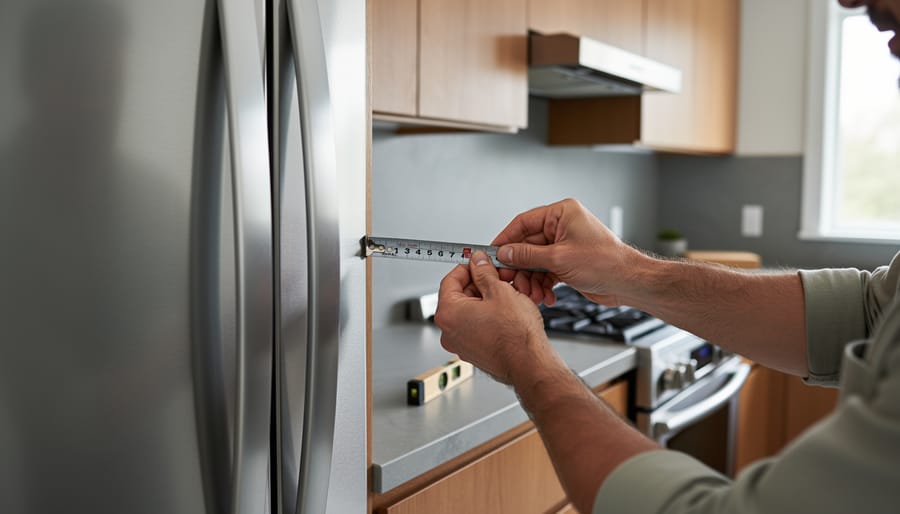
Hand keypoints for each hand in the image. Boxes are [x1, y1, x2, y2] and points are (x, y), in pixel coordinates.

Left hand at [434, 251, 561, 385]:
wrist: (529, 364)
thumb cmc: (515, 335)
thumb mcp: (500, 291)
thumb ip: (484, 272)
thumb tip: (478, 262)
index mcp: (448, 313)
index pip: (450, 280)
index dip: (467, 267)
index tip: (479, 263)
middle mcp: (448, 331)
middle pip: (459, 296)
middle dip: (479, 285)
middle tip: (498, 278)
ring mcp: (460, 344)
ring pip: (470, 312)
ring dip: (486, 300)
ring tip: (506, 296)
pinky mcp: (473, 352)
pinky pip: (476, 327)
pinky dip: (488, 316)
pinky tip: (506, 312)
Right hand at [492, 198, 643, 305]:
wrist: (628, 283)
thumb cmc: (606, 263)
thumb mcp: (559, 259)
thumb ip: (527, 255)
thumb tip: (505, 253)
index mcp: (562, 213)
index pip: (523, 223)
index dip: (505, 239)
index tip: (492, 253)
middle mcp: (563, 226)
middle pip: (527, 245)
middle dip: (520, 267)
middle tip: (510, 281)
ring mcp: (565, 245)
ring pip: (535, 261)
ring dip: (531, 280)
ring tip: (532, 294)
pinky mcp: (568, 261)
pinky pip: (546, 271)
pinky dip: (542, 284)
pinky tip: (545, 296)